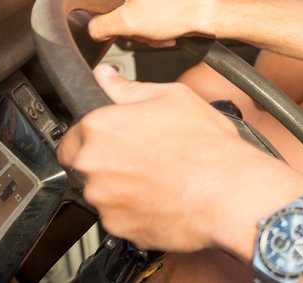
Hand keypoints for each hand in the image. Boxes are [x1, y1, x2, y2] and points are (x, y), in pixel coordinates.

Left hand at [58, 65, 302, 256]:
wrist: (227, 191)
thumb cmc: (206, 146)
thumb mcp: (173, 97)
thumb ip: (129, 88)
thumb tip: (106, 76)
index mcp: (101, 127)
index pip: (75, 132)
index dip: (97, 134)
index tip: (117, 137)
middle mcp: (94, 165)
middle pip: (84, 163)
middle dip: (107, 159)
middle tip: (142, 155)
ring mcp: (104, 200)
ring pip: (102, 191)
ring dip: (121, 185)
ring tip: (159, 175)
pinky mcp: (118, 227)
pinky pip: (119, 216)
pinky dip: (135, 208)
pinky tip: (162, 195)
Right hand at [88, 0, 212, 44]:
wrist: (205, 15)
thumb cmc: (177, 10)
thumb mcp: (127, 23)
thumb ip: (98, 26)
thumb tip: (90, 29)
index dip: (108, 18)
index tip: (124, 21)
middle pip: (111, 9)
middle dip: (128, 26)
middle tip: (143, 27)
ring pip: (126, 16)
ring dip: (140, 30)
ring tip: (156, 29)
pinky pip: (140, 16)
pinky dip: (149, 28)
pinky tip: (162, 30)